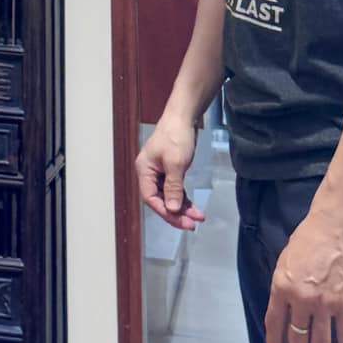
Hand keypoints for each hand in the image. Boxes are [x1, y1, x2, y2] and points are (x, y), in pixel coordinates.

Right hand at [135, 111, 204, 230]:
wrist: (183, 117)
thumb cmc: (177, 136)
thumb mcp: (176, 163)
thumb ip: (173, 187)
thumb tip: (173, 209)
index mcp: (144, 170)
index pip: (150, 198)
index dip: (165, 211)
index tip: (181, 221)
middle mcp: (149, 173)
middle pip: (160, 200)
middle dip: (176, 213)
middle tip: (192, 224)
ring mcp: (159, 172)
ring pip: (169, 196)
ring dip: (183, 208)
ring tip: (198, 217)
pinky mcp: (170, 170)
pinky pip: (175, 190)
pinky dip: (185, 199)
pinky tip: (195, 207)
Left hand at [266, 209, 342, 342]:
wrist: (334, 231)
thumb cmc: (306, 242)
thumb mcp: (284, 263)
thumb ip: (282, 287)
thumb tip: (283, 308)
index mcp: (281, 288)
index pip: (275, 322)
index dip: (275, 340)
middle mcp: (301, 300)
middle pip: (297, 335)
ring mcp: (324, 305)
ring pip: (320, 340)